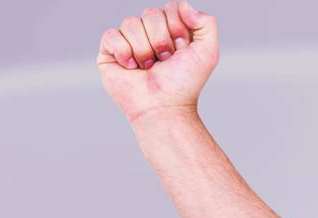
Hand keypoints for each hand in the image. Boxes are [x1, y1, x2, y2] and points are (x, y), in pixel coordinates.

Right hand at [96, 2, 217, 124]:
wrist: (164, 108)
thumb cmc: (184, 84)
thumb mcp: (207, 53)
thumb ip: (207, 23)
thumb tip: (184, 6)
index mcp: (171, 30)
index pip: (171, 8)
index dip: (177, 28)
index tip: (182, 50)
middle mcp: (149, 33)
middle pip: (151, 13)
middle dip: (161, 40)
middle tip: (165, 61)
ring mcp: (129, 41)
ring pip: (131, 23)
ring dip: (144, 50)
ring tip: (149, 68)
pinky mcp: (109, 51)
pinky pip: (112, 35)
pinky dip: (125, 53)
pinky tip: (132, 68)